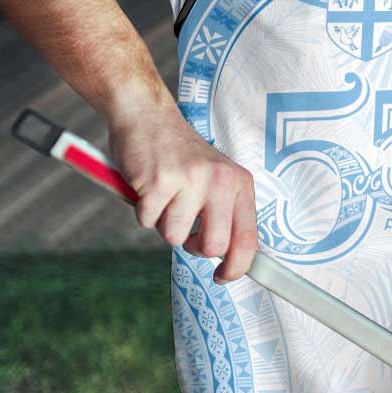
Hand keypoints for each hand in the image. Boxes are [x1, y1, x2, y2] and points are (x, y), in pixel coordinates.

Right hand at [108, 107, 256, 283]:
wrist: (147, 116)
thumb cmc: (180, 154)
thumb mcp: (216, 177)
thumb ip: (225, 212)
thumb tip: (231, 259)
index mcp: (239, 183)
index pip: (248, 238)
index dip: (237, 267)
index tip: (223, 276)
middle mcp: (220, 181)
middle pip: (213, 246)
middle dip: (194, 247)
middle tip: (185, 229)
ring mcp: (190, 180)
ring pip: (175, 237)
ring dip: (164, 223)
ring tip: (164, 196)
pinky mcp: (159, 182)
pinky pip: (147, 222)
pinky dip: (143, 211)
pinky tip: (148, 187)